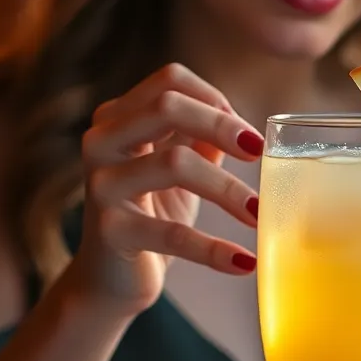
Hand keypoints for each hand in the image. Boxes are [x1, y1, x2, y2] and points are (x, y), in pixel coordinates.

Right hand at [64, 63, 261, 315]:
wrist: (112, 279)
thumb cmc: (152, 213)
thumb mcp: (179, 166)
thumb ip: (203, 136)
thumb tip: (245, 122)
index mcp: (118, 118)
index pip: (170, 80)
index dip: (214, 98)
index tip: (247, 133)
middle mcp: (101, 142)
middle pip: (167, 106)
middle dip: (222, 126)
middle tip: (259, 154)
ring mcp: (101, 185)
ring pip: (175, 162)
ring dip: (228, 189)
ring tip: (258, 212)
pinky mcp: (110, 232)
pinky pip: (172, 233)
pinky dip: (214, 249)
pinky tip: (243, 261)